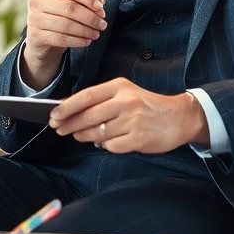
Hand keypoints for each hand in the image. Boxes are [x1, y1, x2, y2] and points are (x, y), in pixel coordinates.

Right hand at [21, 0, 107, 90]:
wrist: (43, 37)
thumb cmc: (60, 14)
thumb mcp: (74, 1)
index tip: (100, 6)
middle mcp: (37, 0)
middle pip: (69, 7)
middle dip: (90, 17)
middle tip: (102, 23)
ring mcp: (33, 18)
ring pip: (66, 24)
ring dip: (86, 30)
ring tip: (96, 33)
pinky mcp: (36, 35)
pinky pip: (61, 39)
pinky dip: (78, 41)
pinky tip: (87, 40)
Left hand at [48, 78, 207, 153]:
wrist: (179, 117)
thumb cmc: (147, 105)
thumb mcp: (125, 93)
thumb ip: (100, 100)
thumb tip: (70, 109)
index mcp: (120, 87)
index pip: (86, 96)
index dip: (66, 107)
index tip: (54, 115)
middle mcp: (126, 102)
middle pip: (88, 116)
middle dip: (69, 124)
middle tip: (59, 129)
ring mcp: (133, 121)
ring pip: (97, 133)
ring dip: (84, 137)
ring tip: (80, 136)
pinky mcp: (138, 139)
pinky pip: (111, 146)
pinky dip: (105, 146)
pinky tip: (106, 141)